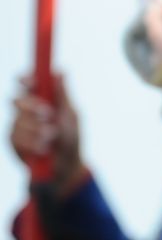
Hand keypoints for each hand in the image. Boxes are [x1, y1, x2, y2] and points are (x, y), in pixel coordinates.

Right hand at [10, 72, 85, 197]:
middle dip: (32, 107)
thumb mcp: (70, 117)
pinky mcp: (13, 140)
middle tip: (48, 114)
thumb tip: (61, 71)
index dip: (26, 80)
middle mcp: (27, 111)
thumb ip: (63, 96)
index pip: (28, 84)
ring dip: (37, 130)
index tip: (28, 81)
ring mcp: (18, 125)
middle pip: (18, 100)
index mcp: (42, 100)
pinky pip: (16, 137)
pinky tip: (43, 149)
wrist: (65, 167)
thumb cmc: (70, 139)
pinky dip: (32, 142)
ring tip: (52, 138)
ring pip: (18, 120)